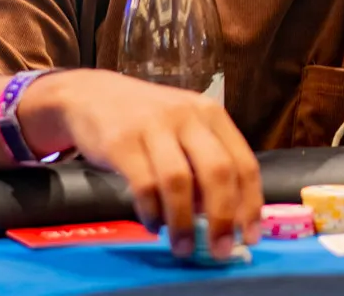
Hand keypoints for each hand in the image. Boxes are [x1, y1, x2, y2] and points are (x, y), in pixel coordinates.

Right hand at [20, 69, 262, 260]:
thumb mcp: (184, 129)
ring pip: (179, 181)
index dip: (250, 204)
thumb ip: (204, 164)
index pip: (243, 162)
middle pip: (218, 171)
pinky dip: (152, 212)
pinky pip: (143, 185)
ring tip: (182, 247)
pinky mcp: (121, 141)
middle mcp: (187, 116)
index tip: (250, 236)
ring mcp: (153, 126)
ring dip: (183, 222)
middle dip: (222, 217)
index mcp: (211, 115)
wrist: (92, 94)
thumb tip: (223, 217)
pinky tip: (153, 225)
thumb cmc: (147, 120)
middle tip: (220, 249)